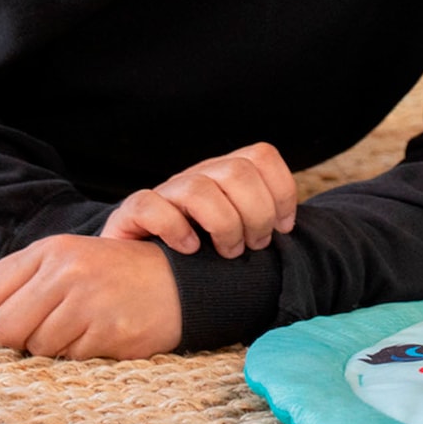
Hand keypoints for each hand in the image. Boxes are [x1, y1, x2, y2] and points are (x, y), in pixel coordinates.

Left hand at [0, 235, 182, 358]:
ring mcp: (89, 301)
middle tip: (47, 331)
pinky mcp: (108, 331)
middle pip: (3, 327)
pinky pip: (69, 359)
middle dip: (19, 339)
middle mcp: (68, 271)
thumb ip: (24, 281)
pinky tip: (102, 334)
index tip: (15, 318)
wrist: (184, 284)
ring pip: (35, 348)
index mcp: (53, 249)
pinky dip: (81, 354)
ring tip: (83, 327)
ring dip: (54, 347)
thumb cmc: (119, 276)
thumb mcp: (71, 260)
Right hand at [100, 141, 296, 258]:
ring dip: (223, 225)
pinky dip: (174, 228)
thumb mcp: (240, 232)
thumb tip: (290, 230)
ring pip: (199, 189)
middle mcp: (197, 175)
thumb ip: (262, 223)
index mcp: (226, 173)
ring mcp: (164, 191)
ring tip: (229, 252)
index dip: (282, 190)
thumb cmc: (203, 252)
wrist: (139, 267)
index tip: (285, 227)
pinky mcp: (131, 212)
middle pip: (237, 172)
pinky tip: (190, 249)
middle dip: (256, 214)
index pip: (261, 156)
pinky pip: (151, 205)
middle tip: (255, 245)